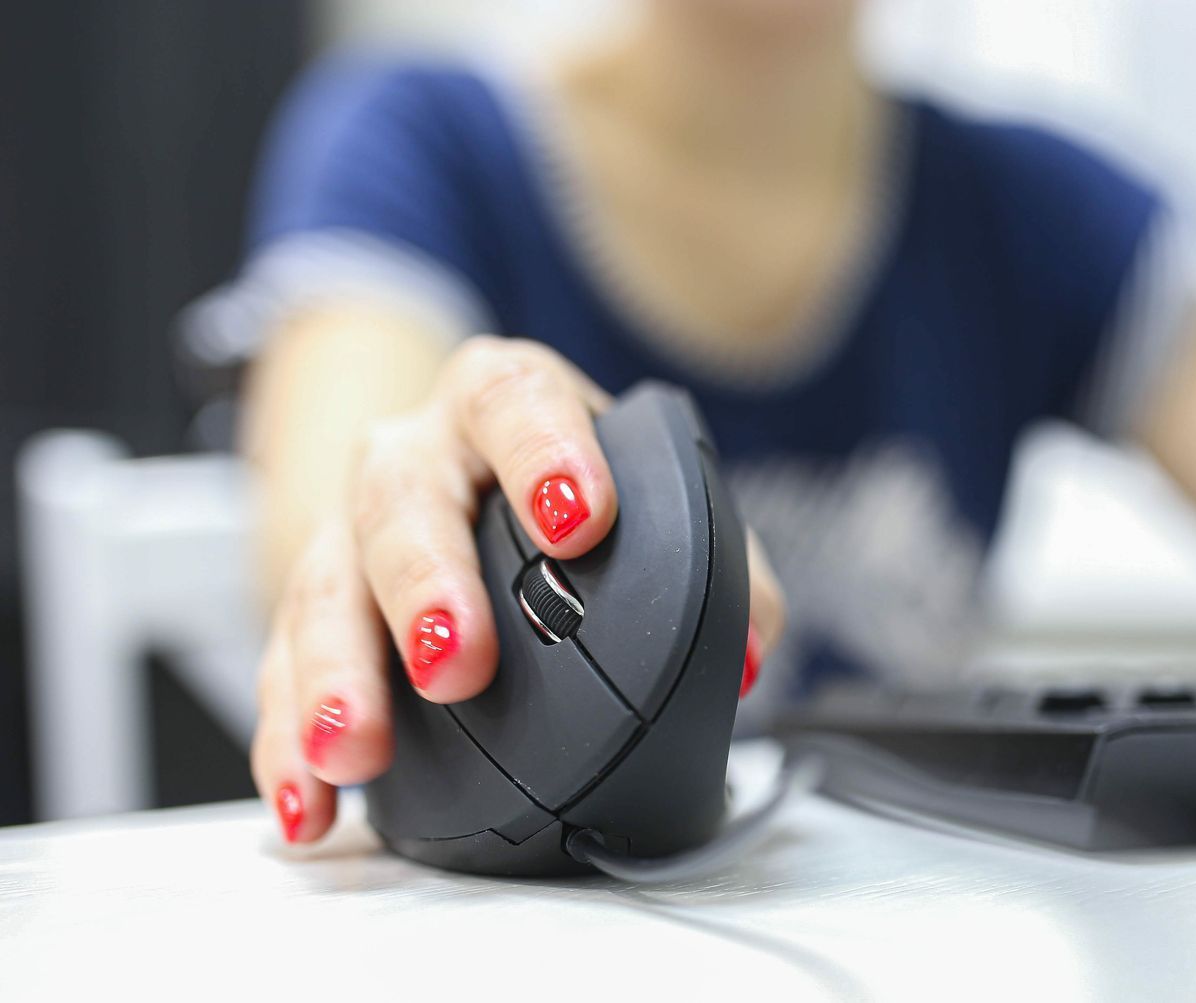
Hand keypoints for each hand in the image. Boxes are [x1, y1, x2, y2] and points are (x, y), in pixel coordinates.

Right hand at [250, 336, 784, 843]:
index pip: (517, 399)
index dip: (544, 453)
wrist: (484, 478)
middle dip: (425, 583)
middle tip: (455, 660)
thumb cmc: (574, 492)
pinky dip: (289, 744)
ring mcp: (352, 527)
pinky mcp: (312, 607)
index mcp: (507, 401)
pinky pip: (282, 671)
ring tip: (356, 748)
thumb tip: (747, 650)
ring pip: (323, 588)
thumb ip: (723, 567)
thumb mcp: (654, 498)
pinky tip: (309, 802)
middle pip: (402, 498)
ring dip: (337, 676)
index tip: (577, 518)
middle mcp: (418, 454)